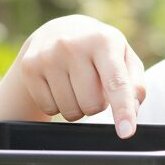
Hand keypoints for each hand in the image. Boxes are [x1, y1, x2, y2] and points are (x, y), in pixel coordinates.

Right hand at [12, 15, 146, 138]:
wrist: (57, 31)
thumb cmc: (99, 51)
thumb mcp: (124, 58)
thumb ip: (135, 85)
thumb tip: (131, 111)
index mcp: (104, 40)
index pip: (116, 83)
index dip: (122, 110)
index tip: (126, 132)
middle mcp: (73, 44)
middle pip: (92, 105)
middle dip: (97, 105)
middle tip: (93, 86)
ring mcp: (48, 55)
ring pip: (70, 111)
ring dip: (78, 107)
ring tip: (76, 85)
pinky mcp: (29, 67)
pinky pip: (49, 108)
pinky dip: (58, 105)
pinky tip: (59, 85)